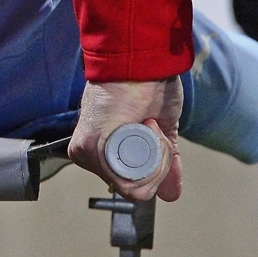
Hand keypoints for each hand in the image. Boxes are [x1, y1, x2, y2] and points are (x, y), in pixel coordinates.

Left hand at [67, 78, 183, 201]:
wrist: (142, 62)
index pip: (131, 184)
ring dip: (155, 158)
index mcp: (101, 151)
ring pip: (132, 187)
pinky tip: (145, 124)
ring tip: (148, 122)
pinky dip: (151, 156)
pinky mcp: (89, 148)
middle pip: (133, 189)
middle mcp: (89, 155)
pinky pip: (128, 181)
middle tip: (151, 126)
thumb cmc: (148, 87)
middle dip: (156, 164)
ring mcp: (86, 153)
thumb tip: (171, 194)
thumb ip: (163, 164)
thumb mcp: (160, 134)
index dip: (155, 167)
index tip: (155, 131)